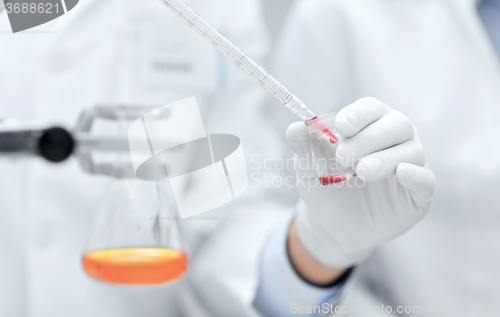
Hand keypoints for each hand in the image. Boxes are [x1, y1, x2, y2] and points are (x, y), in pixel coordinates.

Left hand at [287, 97, 435, 269]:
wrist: (332, 227)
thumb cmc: (324, 188)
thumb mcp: (308, 170)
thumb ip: (304, 148)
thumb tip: (294, 127)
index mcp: (369, 125)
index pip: (372, 108)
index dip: (358, 114)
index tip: (341, 126)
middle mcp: (395, 139)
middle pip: (397, 124)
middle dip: (369, 138)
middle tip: (344, 157)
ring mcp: (410, 165)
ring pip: (411, 150)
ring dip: (385, 158)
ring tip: (361, 172)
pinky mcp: (418, 194)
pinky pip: (425, 179)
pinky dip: (416, 175)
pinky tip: (402, 173)